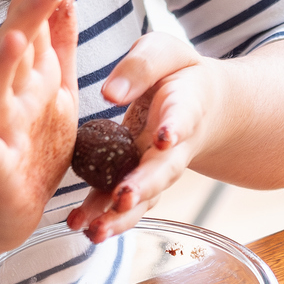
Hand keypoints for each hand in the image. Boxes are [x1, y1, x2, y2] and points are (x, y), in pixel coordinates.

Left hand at [66, 32, 222, 242]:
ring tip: (95, 231)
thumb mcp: (164, 53)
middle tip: (123, 198)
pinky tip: (78, 224)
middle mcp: (174, 146)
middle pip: (164, 170)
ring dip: (121, 216)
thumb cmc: (179, 73)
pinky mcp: (137, 179)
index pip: (184, 117)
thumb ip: (141, 65)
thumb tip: (110, 93)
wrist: (204, 106)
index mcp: (186, 106)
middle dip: (144, 186)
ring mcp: (157, 169)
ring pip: (145, 197)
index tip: (164, 137)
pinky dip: (103, 216)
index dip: (175, 128)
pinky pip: (123, 202)